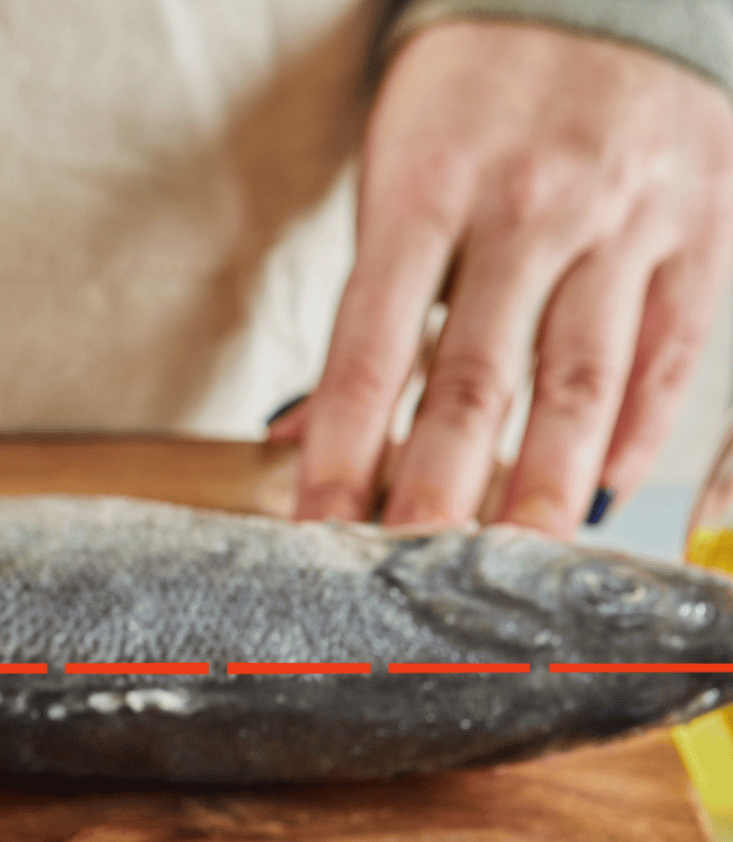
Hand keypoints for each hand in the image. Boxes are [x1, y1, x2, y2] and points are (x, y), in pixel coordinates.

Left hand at [292, 21, 732, 536]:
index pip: (371, 352)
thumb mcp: (398, 181)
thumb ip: (374, 311)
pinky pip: (680, 348)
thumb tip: (307, 442)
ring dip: (544, 485)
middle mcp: (528, 210)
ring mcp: (626, 218)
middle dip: (443, 493)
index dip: (345, 453)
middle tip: (417, 576)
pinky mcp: (706, 223)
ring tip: (511, 566)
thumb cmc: (473, 106)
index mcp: (424, 195)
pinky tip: (610, 491)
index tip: (323, 532)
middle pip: (478, 382)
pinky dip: (643, 429)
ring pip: (582, 380)